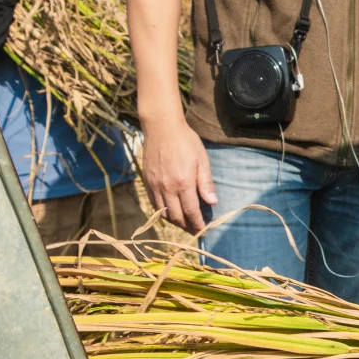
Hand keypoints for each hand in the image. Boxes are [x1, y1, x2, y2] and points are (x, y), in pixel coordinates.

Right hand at [140, 116, 216, 232]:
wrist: (161, 127)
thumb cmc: (186, 141)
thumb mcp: (202, 160)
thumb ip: (206, 183)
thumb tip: (212, 202)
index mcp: (183, 183)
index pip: (191, 212)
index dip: (197, 224)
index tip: (202, 231)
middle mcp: (167, 187)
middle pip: (176, 216)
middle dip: (186, 226)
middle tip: (193, 229)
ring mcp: (154, 185)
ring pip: (162, 213)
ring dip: (173, 221)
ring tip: (183, 223)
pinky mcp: (146, 181)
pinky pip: (153, 203)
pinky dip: (162, 212)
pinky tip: (169, 211)